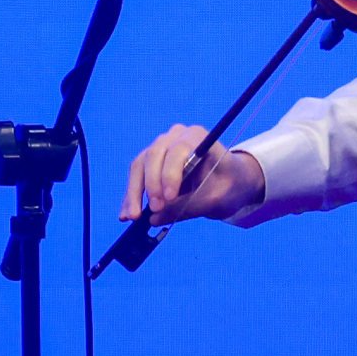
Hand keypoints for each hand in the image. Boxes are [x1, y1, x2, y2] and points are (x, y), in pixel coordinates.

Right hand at [121, 125, 265, 228]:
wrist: (229, 183)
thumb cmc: (228, 186)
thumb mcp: (215, 200)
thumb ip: (187, 207)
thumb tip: (154, 218)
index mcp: (198, 137)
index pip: (178, 150)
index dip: (170, 173)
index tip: (168, 198)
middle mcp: (176, 137)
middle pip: (154, 156)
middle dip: (150, 185)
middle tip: (154, 210)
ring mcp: (161, 148)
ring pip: (140, 166)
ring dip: (134, 192)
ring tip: (132, 217)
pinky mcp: (151, 163)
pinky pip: (136, 177)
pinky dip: (131, 196)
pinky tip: (126, 214)